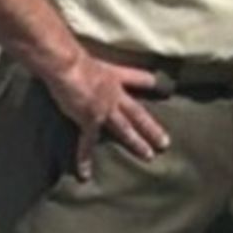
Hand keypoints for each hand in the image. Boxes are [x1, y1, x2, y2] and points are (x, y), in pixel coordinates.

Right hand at [46, 51, 168, 176]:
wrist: (68, 66)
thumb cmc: (73, 58)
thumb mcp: (88, 57)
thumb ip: (88, 64)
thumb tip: (77, 59)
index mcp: (115, 76)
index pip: (139, 78)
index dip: (149, 82)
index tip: (158, 86)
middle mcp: (115, 94)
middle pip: (138, 113)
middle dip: (152, 128)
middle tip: (165, 143)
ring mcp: (104, 109)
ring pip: (125, 129)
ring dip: (137, 143)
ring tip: (148, 157)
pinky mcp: (90, 120)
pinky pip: (87, 144)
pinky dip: (85, 160)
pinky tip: (85, 175)